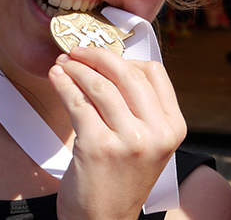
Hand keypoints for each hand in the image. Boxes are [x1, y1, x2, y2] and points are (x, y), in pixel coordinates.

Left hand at [49, 47, 186, 219]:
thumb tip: (114, 64)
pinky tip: (57, 78)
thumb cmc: (122, 179)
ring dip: (77, 69)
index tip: (105, 55)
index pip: (154, 74)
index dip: (126, 58)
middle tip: (78, 51)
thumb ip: (143, 108)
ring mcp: (129, 141)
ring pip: (101, 86)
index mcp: (174, 127)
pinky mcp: (98, 148)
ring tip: (64, 64)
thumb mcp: (149, 144)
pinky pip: (78, 103)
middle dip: (98, 56)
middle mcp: (156, 133)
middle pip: (127, 75)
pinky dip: (64, 85)